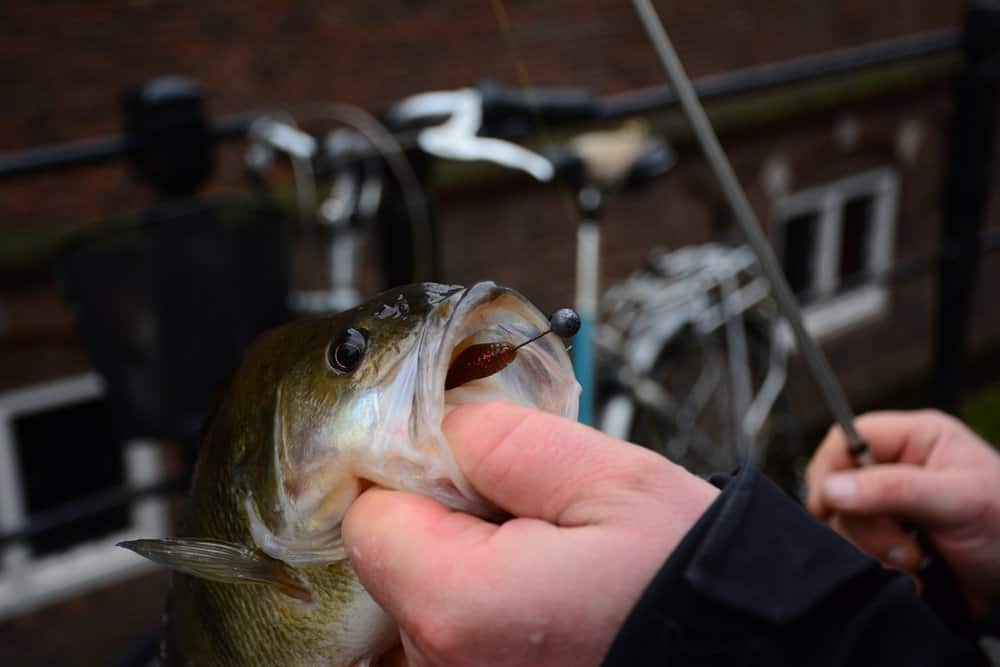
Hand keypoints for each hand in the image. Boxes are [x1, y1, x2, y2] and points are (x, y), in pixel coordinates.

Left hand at [342, 402, 718, 666]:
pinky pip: (456, 634)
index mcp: (457, 606)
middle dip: (448, 518)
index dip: (415, 473)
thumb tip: (444, 425)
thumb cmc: (690, 583)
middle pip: (395, 559)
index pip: (369, 516)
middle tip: (537, 514)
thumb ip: (506, 440)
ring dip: (474, 564)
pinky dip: (487, 605)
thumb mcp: (610, 480)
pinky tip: (549, 598)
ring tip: (556, 560)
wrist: (756, 658)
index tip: (471, 465)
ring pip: (427, 597)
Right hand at [806, 409, 999, 615]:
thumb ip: (893, 489)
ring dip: (873, 550)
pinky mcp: (887, 539)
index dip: (832, 471)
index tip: (835, 506)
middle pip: (838, 486)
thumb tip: (831, 489)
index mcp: (913, 438)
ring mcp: (889, 505)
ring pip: (843, 522)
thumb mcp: (957, 501)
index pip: (845, 440)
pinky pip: (856, 549)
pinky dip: (876, 566)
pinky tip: (910, 574)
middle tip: (905, 548)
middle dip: (865, 524)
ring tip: (916, 563)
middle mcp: (894, 466)